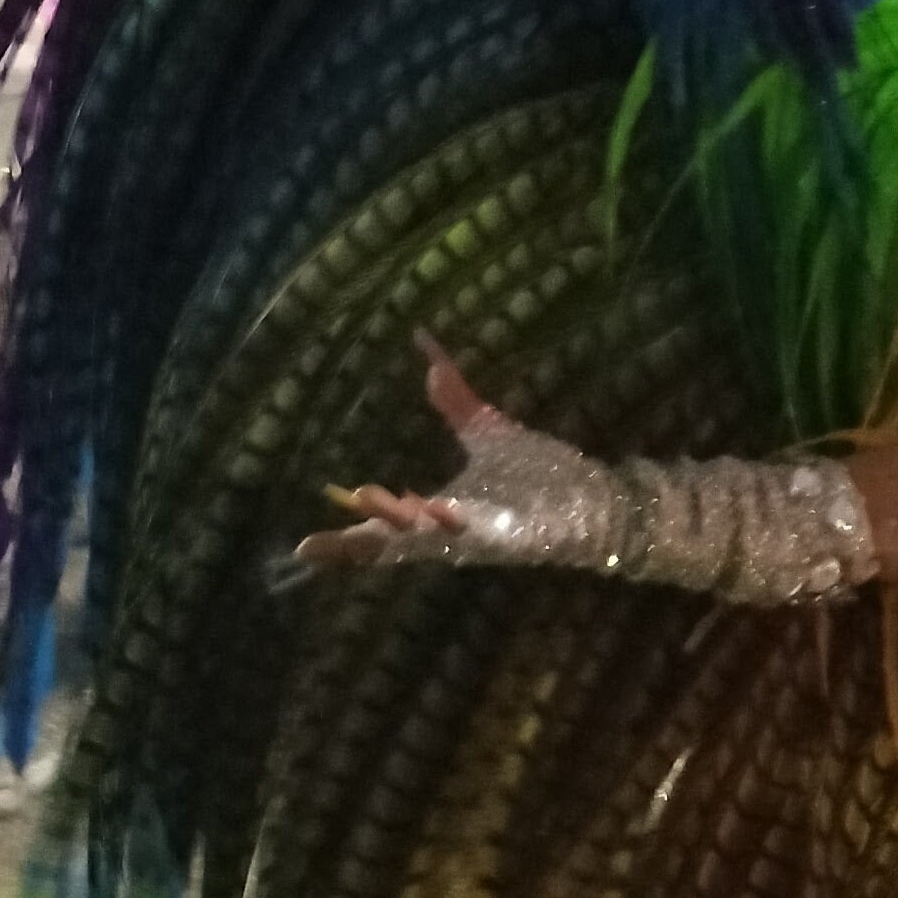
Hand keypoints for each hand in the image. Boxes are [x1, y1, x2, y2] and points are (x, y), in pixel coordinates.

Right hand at [294, 339, 619, 573]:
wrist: (595, 498)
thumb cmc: (540, 475)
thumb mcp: (486, 429)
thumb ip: (453, 396)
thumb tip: (425, 348)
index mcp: (438, 512)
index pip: (382, 529)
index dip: (345, 540)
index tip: (301, 549)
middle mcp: (451, 531)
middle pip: (392, 546)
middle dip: (356, 544)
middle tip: (312, 547)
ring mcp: (479, 537)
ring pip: (428, 542)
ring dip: (399, 525)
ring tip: (368, 501)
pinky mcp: (511, 537)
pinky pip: (478, 534)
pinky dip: (454, 523)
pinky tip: (436, 507)